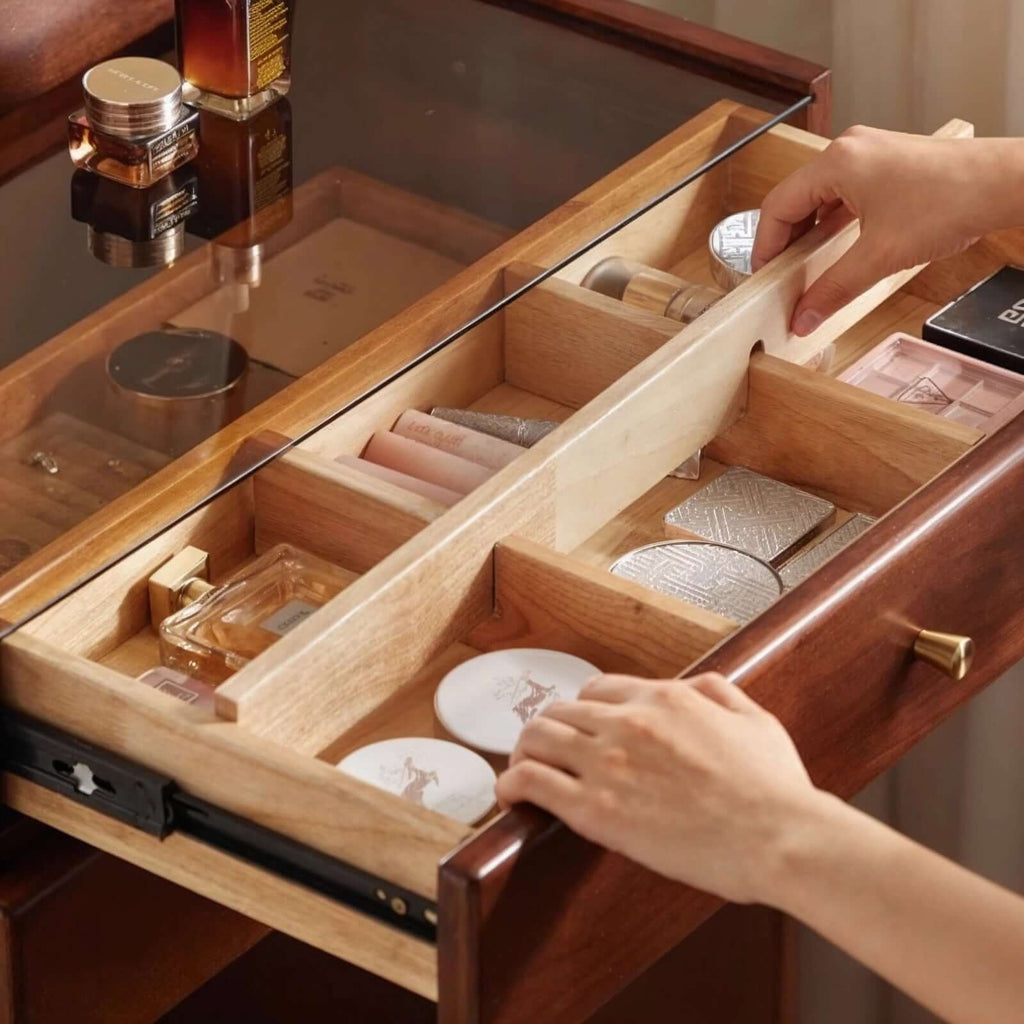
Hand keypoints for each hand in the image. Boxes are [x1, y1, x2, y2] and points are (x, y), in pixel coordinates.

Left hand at [496, 672, 825, 904]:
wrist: (779, 836)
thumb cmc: (775, 788)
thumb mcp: (756, 719)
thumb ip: (719, 692)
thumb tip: (696, 687)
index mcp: (664, 698)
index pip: (597, 689)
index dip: (584, 710)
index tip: (582, 729)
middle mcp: (628, 722)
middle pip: (560, 711)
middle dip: (550, 729)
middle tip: (546, 752)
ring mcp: (609, 763)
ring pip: (537, 737)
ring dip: (525, 751)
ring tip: (522, 769)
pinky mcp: (597, 810)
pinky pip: (533, 782)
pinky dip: (512, 784)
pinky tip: (509, 794)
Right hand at [752, 127, 1023, 335]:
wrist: (1004, 183)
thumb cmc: (951, 201)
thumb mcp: (880, 256)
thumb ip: (833, 289)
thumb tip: (804, 316)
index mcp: (837, 162)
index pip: (777, 206)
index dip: (765, 246)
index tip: (764, 276)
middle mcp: (850, 151)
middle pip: (796, 200)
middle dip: (787, 242)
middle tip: (784, 277)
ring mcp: (871, 155)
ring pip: (822, 198)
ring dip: (812, 234)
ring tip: (810, 268)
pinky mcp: (890, 165)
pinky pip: (846, 195)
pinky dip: (836, 224)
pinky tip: (841, 250)